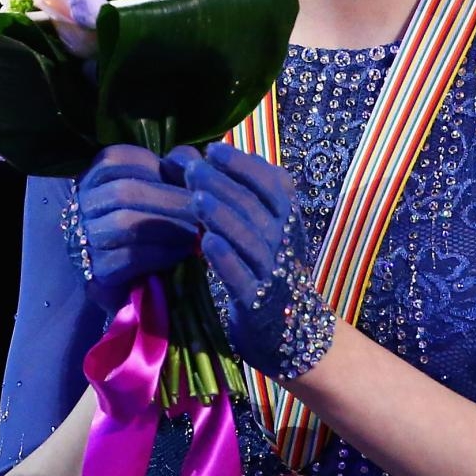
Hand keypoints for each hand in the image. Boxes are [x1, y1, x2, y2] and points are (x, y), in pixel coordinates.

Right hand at [63, 144, 202, 315]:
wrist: (127, 281)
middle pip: (125, 191)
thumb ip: (175, 169)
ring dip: (169, 226)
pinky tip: (183, 252)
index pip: (121, 159)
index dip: (160, 168)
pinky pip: (128, 257)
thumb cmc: (149, 227)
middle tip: (205, 210)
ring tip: (197, 232)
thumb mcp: (161, 189)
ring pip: (124, 222)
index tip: (193, 181)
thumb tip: (190, 161)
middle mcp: (82, 203)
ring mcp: (83, 237)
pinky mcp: (93, 271)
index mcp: (95, 175)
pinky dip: (161, 252)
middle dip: (171, 200)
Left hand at [164, 142, 334, 380]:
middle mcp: (285, 241)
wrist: (290, 326)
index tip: (213, 149)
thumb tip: (185, 155)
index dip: (243, 165)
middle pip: (256, 208)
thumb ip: (225, 190)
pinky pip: (243, 280)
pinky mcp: (258, 305)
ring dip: (224, 218)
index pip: (272, 183)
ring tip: (197, 198)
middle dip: (224, 185)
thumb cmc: (262, 262)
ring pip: (251, 241)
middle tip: (192, 169)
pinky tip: (206, 243)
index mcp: (287, 217)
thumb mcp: (254, 223)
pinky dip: (227, 261)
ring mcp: (273, 274)